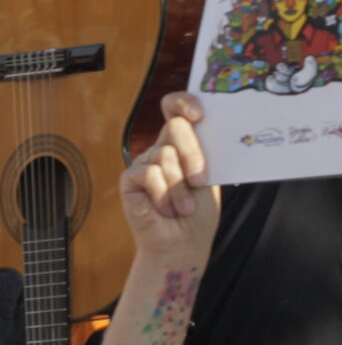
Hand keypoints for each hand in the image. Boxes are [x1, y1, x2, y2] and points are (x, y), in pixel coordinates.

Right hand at [120, 94, 219, 265]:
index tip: (199, 114)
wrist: (184, 243)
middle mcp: (162, 148)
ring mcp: (144, 162)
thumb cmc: (199, 212)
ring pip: (165, 154)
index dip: (184, 101)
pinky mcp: (129, 179)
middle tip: (200, 181)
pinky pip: (149, 173)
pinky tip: (166, 210)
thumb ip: (203, 150)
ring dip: (180, 186)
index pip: (176, 108)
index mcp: (184, 143)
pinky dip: (164, 194)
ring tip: (184, 206)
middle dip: (193, 154)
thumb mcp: (208, 176)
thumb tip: (207, 124)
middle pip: (175, 127)